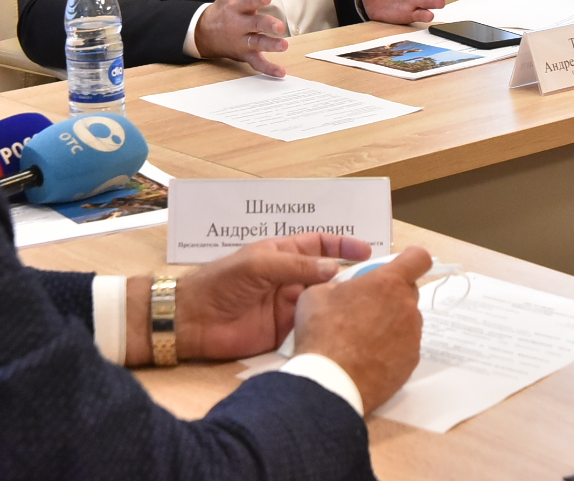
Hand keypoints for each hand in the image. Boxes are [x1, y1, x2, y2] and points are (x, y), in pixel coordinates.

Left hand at [174, 233, 374, 360]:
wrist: (195, 320)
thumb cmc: (223, 282)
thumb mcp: (260, 263)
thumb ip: (298, 266)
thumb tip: (334, 269)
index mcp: (283, 253)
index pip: (320, 244)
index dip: (343, 245)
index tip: (368, 251)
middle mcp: (291, 277)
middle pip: (328, 273)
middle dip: (351, 275)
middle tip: (379, 282)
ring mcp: (289, 304)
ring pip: (324, 299)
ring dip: (344, 301)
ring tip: (372, 304)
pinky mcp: (287, 330)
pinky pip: (313, 324)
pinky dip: (329, 324)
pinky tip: (349, 326)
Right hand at [193, 0, 288, 76]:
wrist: (205, 31)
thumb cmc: (224, 5)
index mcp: (237, 6)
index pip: (248, 1)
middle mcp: (239, 24)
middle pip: (254, 25)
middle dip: (266, 26)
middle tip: (279, 27)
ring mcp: (242, 40)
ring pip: (257, 44)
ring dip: (270, 46)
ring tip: (284, 46)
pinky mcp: (245, 54)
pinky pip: (257, 63)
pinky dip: (268, 68)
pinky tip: (281, 72)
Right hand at [293, 245, 430, 413]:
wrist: (330, 381)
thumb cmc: (322, 332)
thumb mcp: (317, 294)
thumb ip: (339, 284)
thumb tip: (342, 290)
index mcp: (388, 283)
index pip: (418, 258)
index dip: (411, 259)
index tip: (400, 266)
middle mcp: (407, 307)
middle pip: (409, 292)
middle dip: (391, 295)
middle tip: (366, 308)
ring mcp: (412, 337)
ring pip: (407, 321)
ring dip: (390, 323)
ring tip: (362, 339)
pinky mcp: (410, 363)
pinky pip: (404, 347)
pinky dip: (390, 349)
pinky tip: (367, 358)